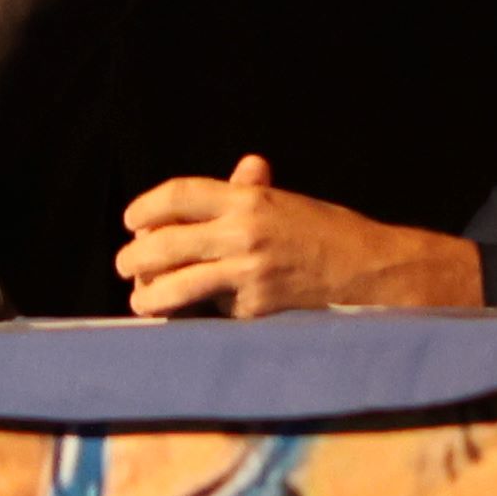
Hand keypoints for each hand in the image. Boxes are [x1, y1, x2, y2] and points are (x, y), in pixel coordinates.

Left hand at [115, 157, 480, 316]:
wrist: (371, 271)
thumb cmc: (327, 234)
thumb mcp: (286, 204)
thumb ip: (248, 193)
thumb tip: (221, 180)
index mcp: (248, 200)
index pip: (179, 195)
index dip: (145, 207)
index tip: (130, 220)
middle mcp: (243, 232)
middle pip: (164, 241)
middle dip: (135, 256)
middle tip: (125, 265)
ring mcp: (248, 273)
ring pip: (177, 285)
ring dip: (150, 296)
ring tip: (141, 301)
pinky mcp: (256, 309)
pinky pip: (213, 310)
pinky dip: (201, 313)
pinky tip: (193, 315)